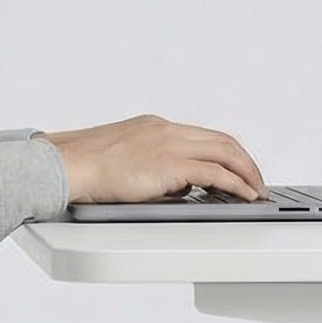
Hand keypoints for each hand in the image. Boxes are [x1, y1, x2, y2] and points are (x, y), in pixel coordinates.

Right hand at [39, 115, 266, 204]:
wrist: (65, 166)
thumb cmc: (81, 168)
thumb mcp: (122, 160)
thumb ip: (150, 168)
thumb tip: (171, 187)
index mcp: (154, 126)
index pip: (202, 135)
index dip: (225, 153)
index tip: (235, 168)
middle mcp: (166, 130)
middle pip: (222, 140)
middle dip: (245, 162)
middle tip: (254, 181)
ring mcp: (170, 144)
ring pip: (227, 152)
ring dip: (247, 173)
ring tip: (255, 191)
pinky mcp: (170, 165)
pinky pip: (217, 173)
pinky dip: (236, 184)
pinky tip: (244, 196)